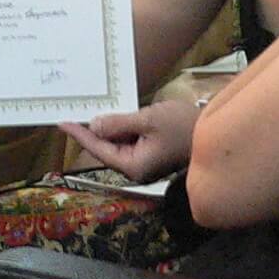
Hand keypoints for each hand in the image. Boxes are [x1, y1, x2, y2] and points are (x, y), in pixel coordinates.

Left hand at [58, 100, 197, 183]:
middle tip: (75, 111)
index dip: (79, 134)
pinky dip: (124, 128)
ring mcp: (146, 163)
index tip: (62, 122)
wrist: (216, 131)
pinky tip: (119, 115)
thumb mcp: (149, 119)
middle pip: (107, 148)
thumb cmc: (184, 126)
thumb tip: (94, 125)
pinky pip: (132, 141)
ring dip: (110, 128)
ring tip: (94, 109)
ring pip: (120, 144)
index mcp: (133, 165)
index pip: (98, 149)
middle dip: (93, 130)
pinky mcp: (154, 154)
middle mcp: (137, 168)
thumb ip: (119, 123)